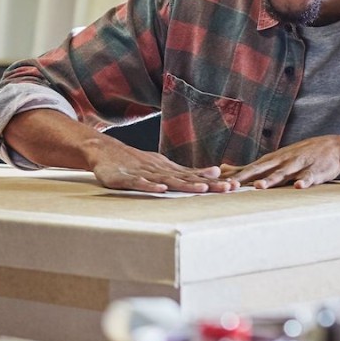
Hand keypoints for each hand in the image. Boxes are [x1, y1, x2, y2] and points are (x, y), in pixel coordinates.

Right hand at [88, 139, 233, 193]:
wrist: (105, 151)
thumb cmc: (136, 162)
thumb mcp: (164, 166)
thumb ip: (187, 172)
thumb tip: (216, 172)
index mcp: (169, 170)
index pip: (195, 177)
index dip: (214, 182)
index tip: (234, 186)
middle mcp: (160, 171)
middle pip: (187, 179)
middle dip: (208, 184)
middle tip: (228, 188)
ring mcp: (143, 174)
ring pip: (167, 180)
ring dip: (184, 185)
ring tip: (202, 189)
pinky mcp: (125, 179)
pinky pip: (139, 184)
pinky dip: (150, 186)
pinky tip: (161, 189)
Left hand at [220, 135, 339, 189]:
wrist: (335, 147)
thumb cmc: (300, 155)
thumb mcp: (274, 158)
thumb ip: (252, 166)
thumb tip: (224, 168)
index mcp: (271, 160)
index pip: (248, 168)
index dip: (233, 175)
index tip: (216, 182)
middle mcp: (282, 161)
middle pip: (261, 170)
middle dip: (245, 178)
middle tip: (230, 186)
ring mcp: (299, 165)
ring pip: (283, 174)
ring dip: (271, 180)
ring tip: (259, 186)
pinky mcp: (315, 171)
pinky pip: (309, 177)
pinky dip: (304, 181)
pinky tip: (299, 186)